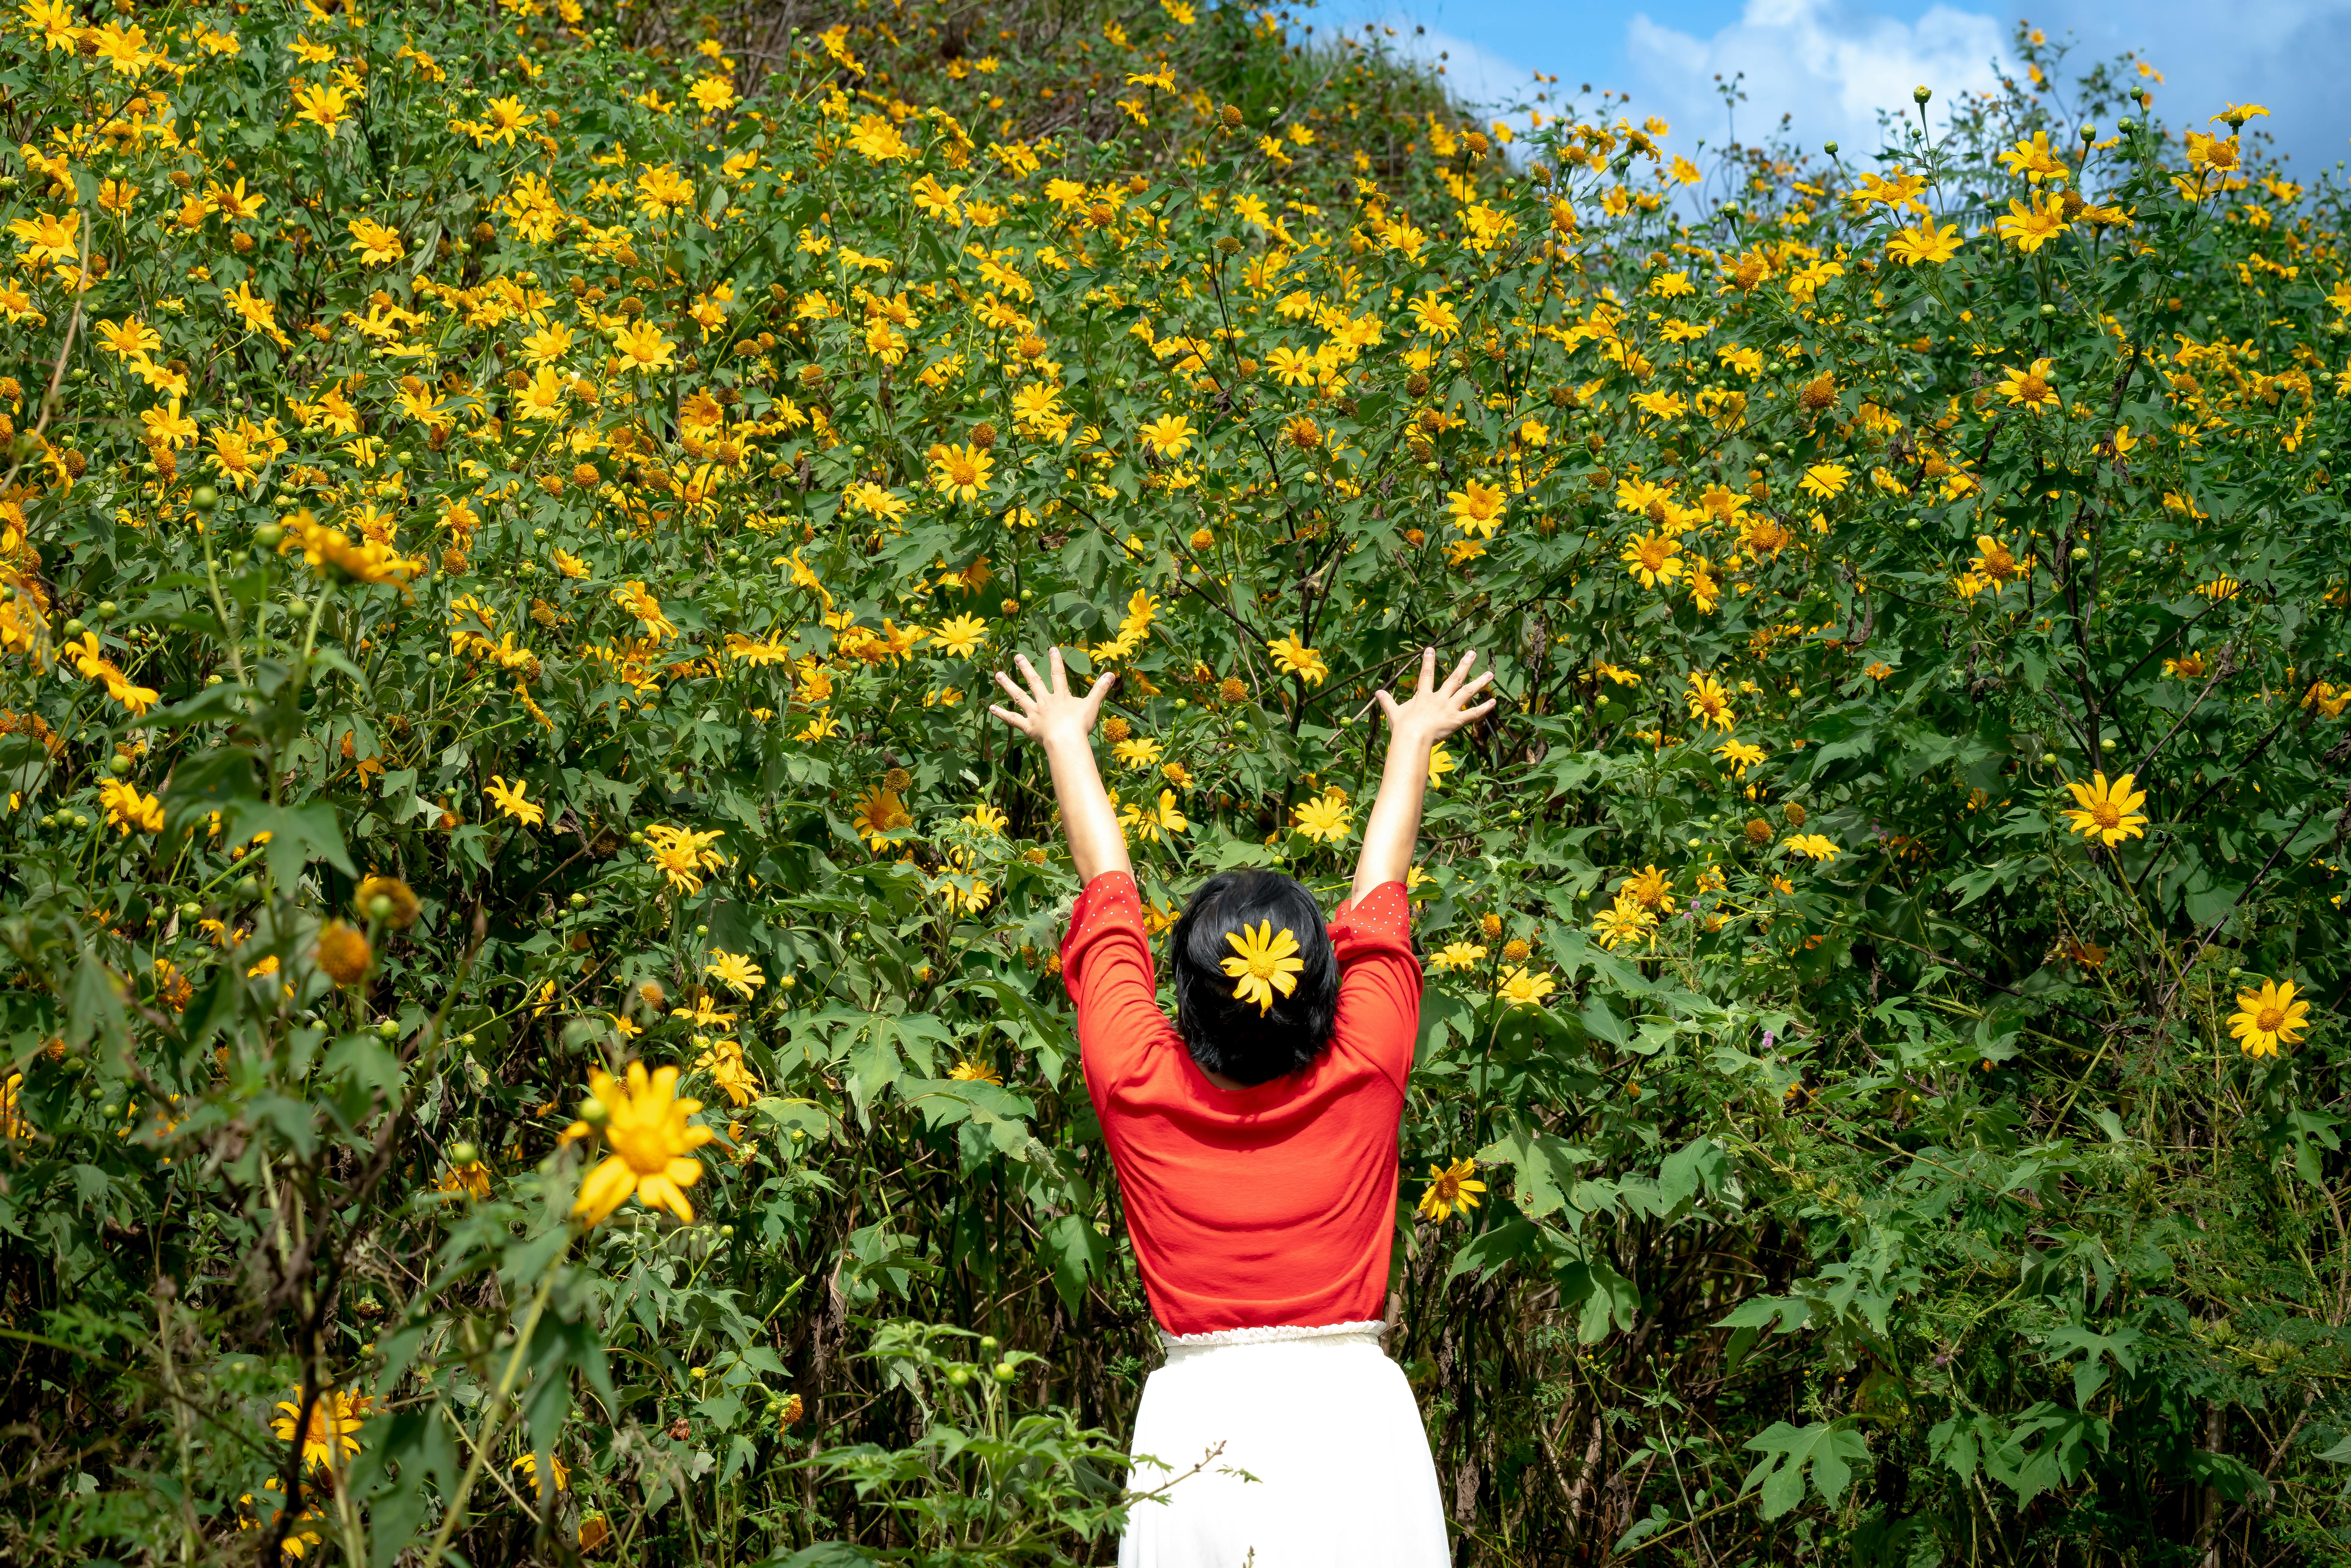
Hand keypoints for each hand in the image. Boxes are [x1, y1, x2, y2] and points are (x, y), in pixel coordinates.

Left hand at [989, 648, 1115, 746]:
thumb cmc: (1079, 725)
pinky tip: (991, 708)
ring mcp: (1034, 713)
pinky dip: (1002, 714)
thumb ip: (1100, 689)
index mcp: (1060, 696)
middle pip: (1034, 682)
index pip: (1058, 675)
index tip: (1051, 649)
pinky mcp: (1028, 726)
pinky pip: (1013, 719)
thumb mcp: (1092, 705)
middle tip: (1018, 656)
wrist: (1065, 740)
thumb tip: (1112, 673)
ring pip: (1019, 696)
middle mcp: (1045, 701)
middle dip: (1026, 668)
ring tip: (999, 674)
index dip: (1056, 661)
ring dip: (1008, 685)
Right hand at [1375, 647, 1494, 745]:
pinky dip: (1484, 708)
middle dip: (1463, 665)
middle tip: (1472, 653)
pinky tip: (1494, 701)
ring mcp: (1449, 709)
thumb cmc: (1402, 727)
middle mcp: (1439, 699)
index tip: (1431, 649)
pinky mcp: (1456, 720)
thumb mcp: (1393, 712)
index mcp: (1424, 696)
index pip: (1427, 675)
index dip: (1429, 662)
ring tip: (1490, 674)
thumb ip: (1387, 701)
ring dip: (1479, 683)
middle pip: (1454, 679)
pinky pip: (1472, 714)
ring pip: (1467, 692)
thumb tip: (1376, 692)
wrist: (1412, 738)